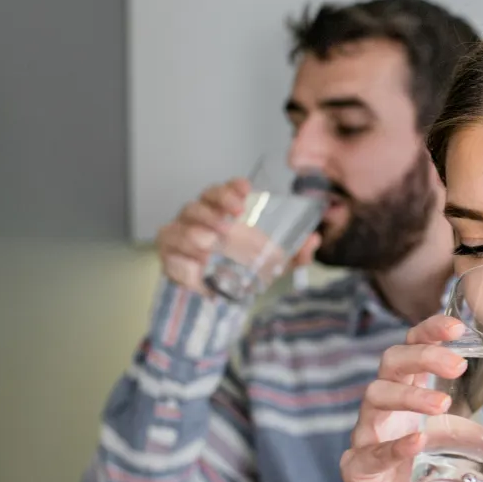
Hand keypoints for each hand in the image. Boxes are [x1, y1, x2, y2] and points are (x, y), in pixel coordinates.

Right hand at [156, 178, 320, 292]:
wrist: (216, 294)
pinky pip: (169, 255)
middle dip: (216, 206)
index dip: (231, 187)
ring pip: (181, 224)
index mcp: (222, 212)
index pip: (223, 190)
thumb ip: (295, 254)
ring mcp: (180, 235)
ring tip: (210, 242)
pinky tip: (195, 266)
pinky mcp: (169, 257)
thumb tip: (313, 240)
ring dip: (195, 230)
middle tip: (231, 219)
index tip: (245, 190)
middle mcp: (199, 219)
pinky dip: (181, 261)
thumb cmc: (241, 267)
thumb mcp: (273, 263)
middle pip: (201, 202)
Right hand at [341, 317, 482, 481]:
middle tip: (458, 362)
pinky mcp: (359, 474)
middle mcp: (387, 413)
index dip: (428, 331)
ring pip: (375, 397)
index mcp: (413, 400)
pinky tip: (418, 441)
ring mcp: (368, 440)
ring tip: (443, 404)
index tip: (457, 325)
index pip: (413, 349)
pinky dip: (394, 444)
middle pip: (391, 363)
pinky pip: (370, 452)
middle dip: (422, 354)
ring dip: (409, 395)